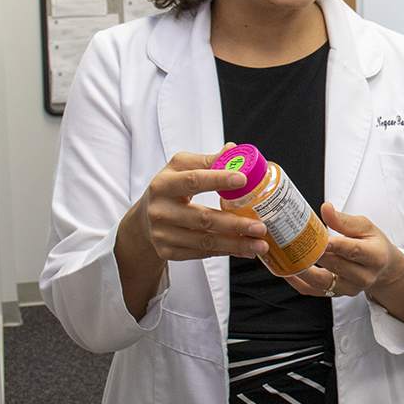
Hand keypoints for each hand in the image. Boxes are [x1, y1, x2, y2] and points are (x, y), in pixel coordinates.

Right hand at [115, 146, 267, 319]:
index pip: (194, 180)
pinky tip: (246, 250)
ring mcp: (164, 235)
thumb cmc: (168, 189)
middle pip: (203, 218)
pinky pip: (203, 253)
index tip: (243, 179)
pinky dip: (226, 252)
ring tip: (260, 245)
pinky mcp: (168, 252)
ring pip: (205, 241)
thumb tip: (234, 150)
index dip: (218, 179)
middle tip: (260, 226)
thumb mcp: (180, 168)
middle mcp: (161, 211)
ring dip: (236, 244)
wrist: (143, 218)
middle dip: (235, 224)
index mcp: (164, 185)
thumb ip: (207, 161)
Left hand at [285, 203, 403, 324]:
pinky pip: (314, 292)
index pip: (353, 250)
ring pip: (323, 283)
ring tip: (286, 258)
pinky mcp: (337, 294)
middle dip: (314, 255)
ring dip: (303, 271)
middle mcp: (364, 276)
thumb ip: (344, 220)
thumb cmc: (373, 243)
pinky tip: (286, 271)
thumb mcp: (365, 227)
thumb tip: (326, 208)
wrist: (382, 267)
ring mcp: (350, 288)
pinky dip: (298, 283)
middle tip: (294, 242)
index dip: (336, 245)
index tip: (320, 239)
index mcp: (374, 256)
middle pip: (336, 266)